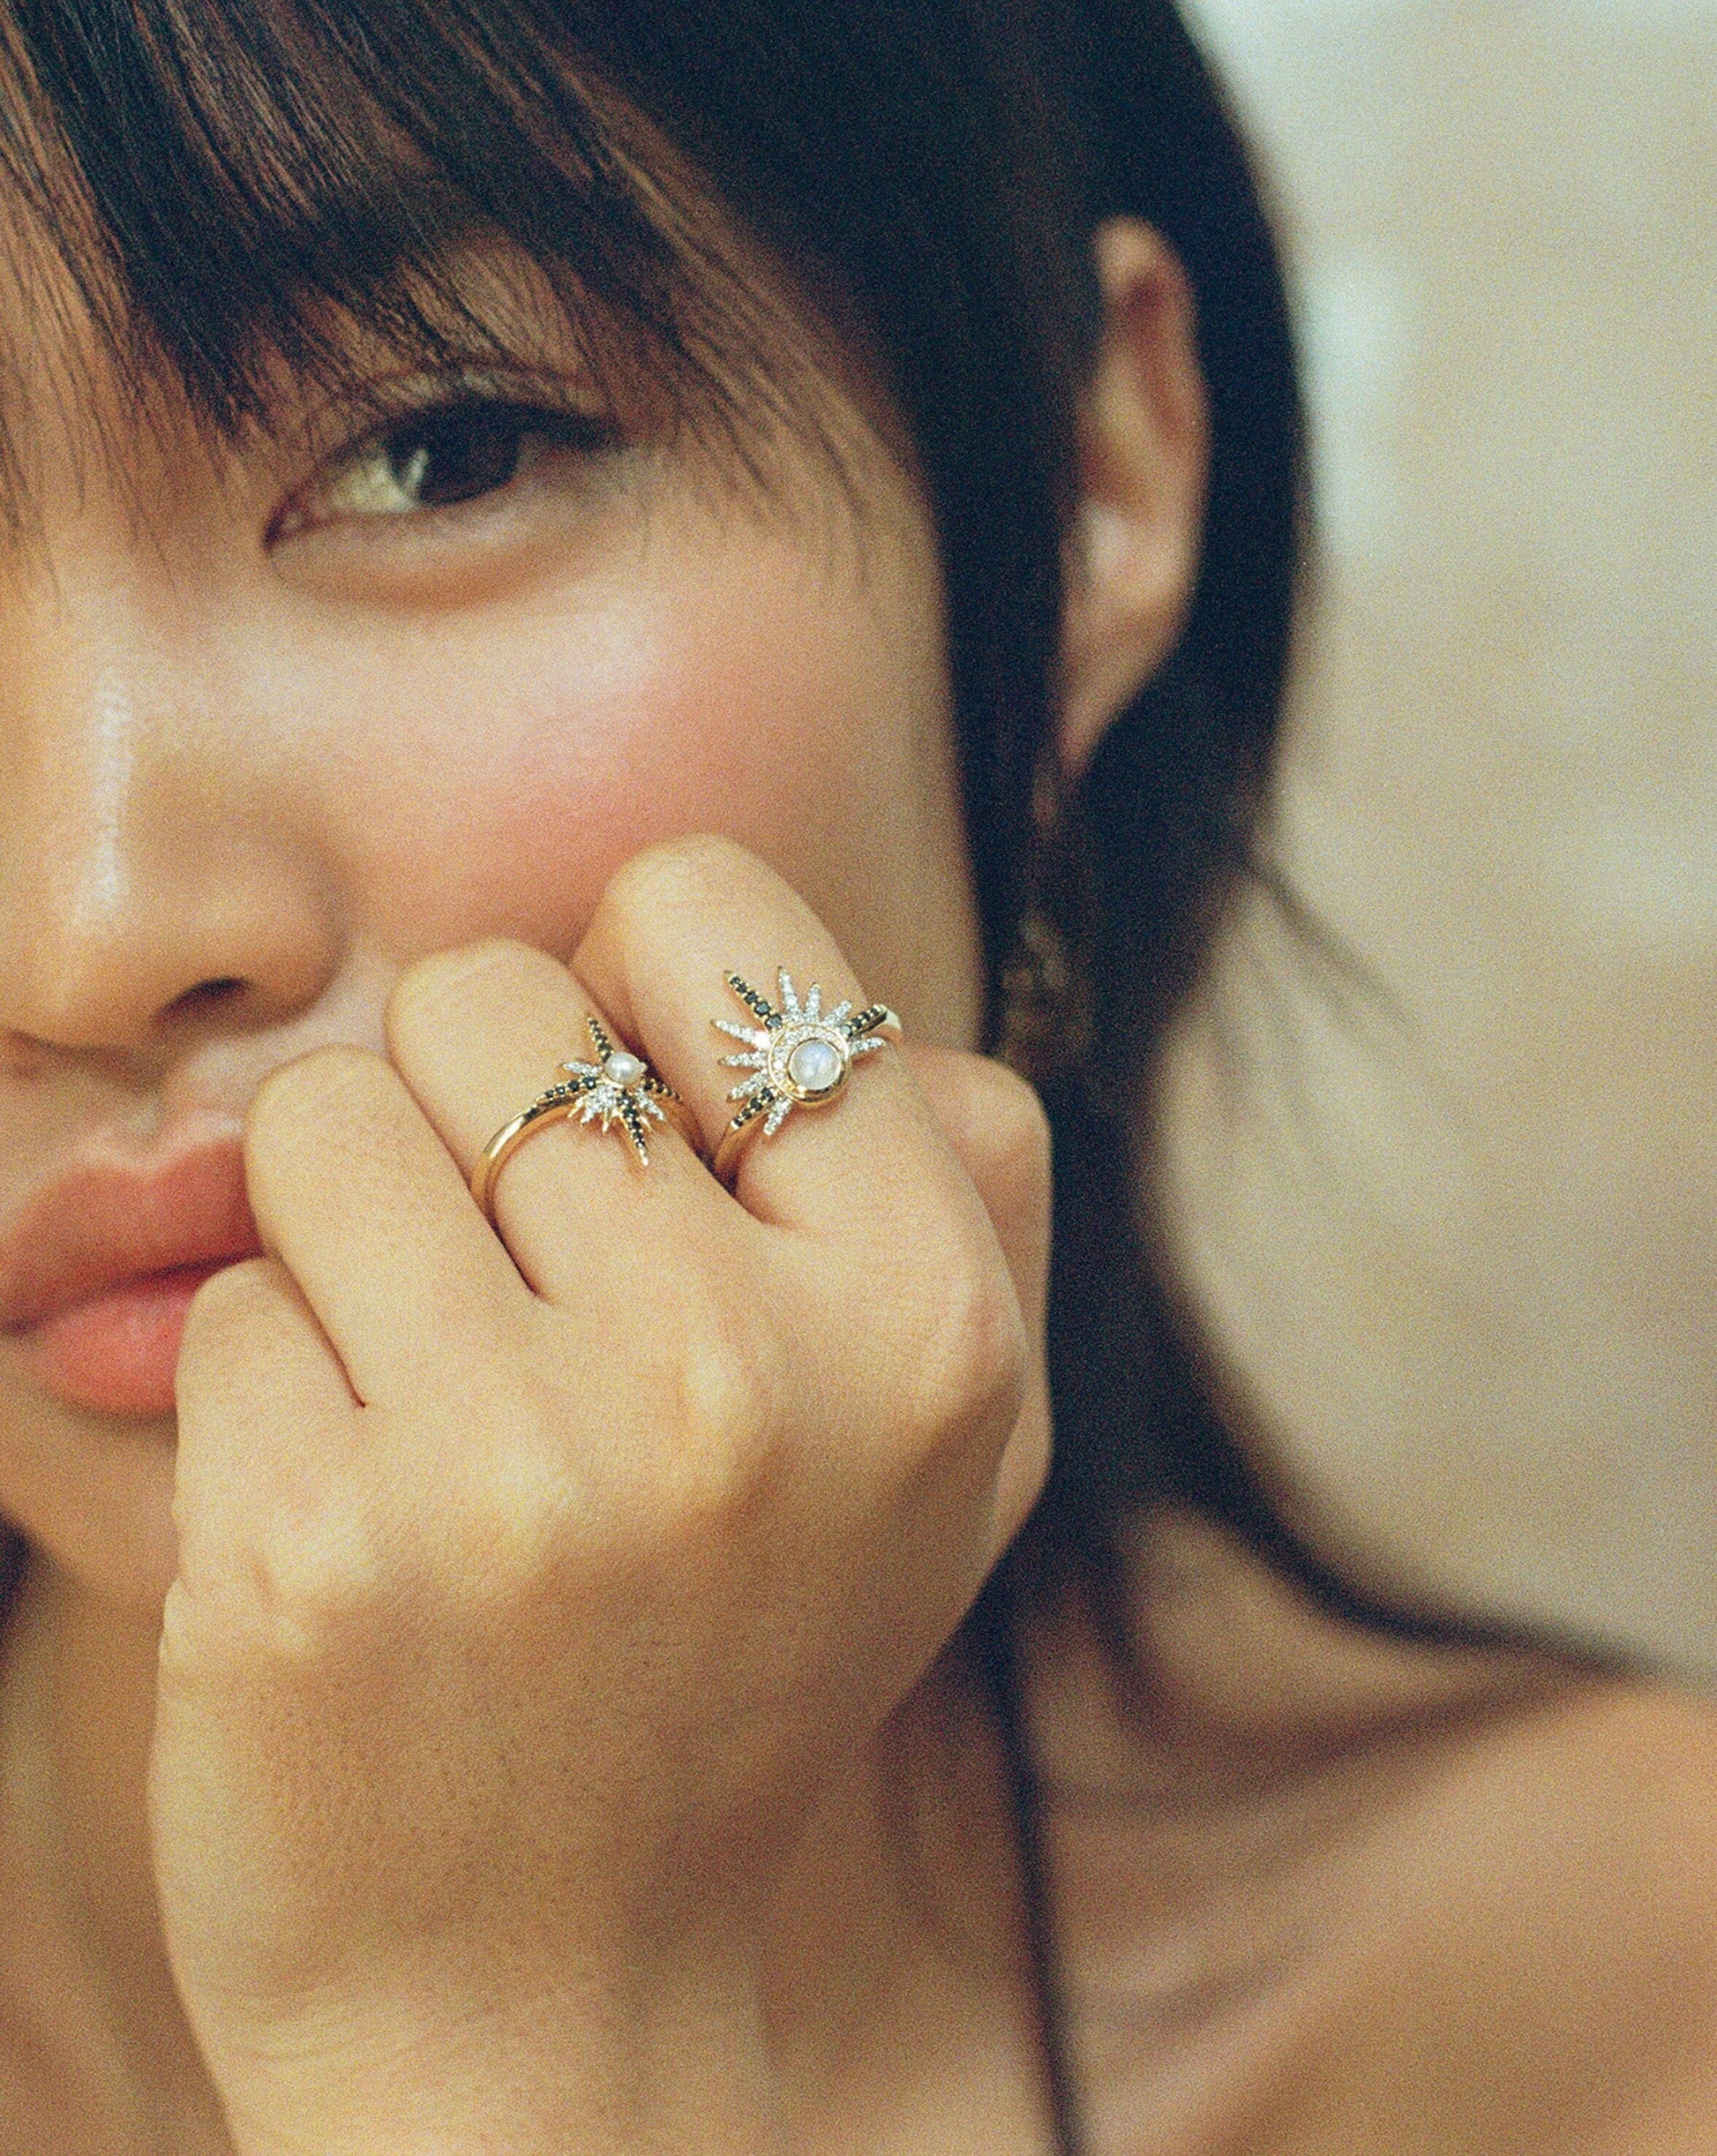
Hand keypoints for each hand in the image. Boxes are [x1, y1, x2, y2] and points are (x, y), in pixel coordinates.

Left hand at [152, 836, 1051, 2154]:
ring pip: (323, 1120)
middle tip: (527, 1297)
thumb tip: (885, 1019)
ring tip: (439, 1400)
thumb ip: (969, 1194)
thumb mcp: (961, 1447)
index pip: (702, 905)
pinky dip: (270, 1384)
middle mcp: (738, 1374)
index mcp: (922, 1317)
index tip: (641, 1127)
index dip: (640, 987)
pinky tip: (359, 1524)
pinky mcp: (310, 1548)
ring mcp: (518, 1465)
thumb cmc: (747, 1662)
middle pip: (489, 997)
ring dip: (353, 1240)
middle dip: (477, 1119)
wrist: (548, 2000)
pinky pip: (227, 1296)